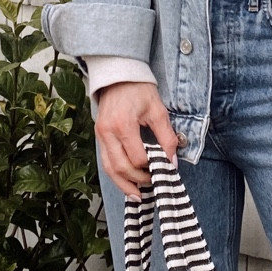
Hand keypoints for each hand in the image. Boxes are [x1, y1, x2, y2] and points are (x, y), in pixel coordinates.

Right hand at [95, 80, 178, 199]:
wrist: (119, 74)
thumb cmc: (139, 89)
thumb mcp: (158, 111)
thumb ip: (167, 137)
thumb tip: (172, 162)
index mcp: (123, 125)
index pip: (137, 158)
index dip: (152, 167)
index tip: (165, 168)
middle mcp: (108, 132)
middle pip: (121, 168)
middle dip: (138, 180)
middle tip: (153, 184)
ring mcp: (100, 135)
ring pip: (109, 169)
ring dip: (123, 185)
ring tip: (138, 196)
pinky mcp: (99, 136)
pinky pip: (106, 162)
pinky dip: (116, 175)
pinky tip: (127, 184)